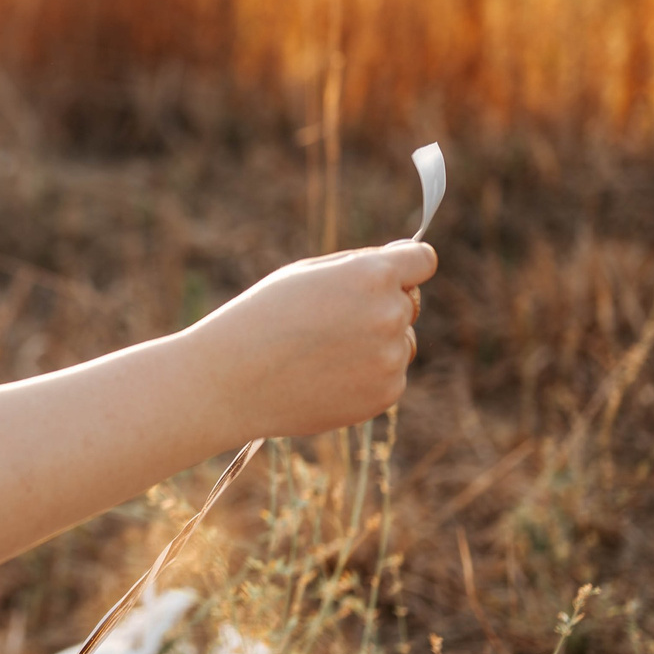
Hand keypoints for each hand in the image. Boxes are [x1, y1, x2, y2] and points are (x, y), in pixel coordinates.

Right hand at [184, 241, 436, 438]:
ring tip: (322, 354)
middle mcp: (390, 313)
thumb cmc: (262, 317)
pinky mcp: (386, 394)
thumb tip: (409, 264)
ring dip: (376, 345)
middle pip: (408, 303)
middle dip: (379, 308)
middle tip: (328, 324)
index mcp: (371, 275)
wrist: (231, 381)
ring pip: (401, 343)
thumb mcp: (306, 274)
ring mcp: (391, 357)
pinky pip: (390, 376)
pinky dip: (366, 377)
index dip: (406, 267)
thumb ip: (361, 267)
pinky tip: (324, 378)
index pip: (423, 260)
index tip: (392, 276)